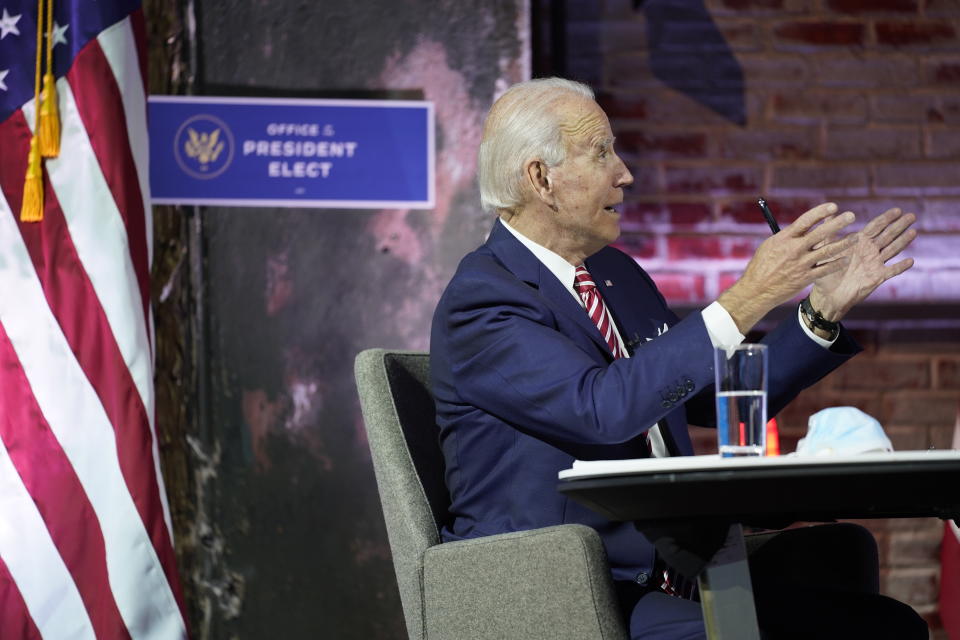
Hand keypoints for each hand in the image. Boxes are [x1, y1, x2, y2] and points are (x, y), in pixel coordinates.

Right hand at [718, 202, 856, 332]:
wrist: (756, 290)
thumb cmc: (761, 266)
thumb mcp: (770, 246)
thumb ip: (787, 237)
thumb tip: (802, 227)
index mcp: (784, 238)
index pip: (805, 221)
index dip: (820, 212)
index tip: (833, 207)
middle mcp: (794, 249)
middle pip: (820, 233)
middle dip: (837, 223)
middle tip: (851, 216)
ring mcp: (801, 264)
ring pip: (827, 251)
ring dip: (844, 243)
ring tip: (856, 237)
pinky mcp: (805, 278)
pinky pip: (826, 269)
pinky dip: (837, 264)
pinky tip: (846, 259)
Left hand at [809, 207, 916, 321]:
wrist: (828, 295)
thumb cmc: (825, 271)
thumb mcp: (825, 249)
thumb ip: (828, 232)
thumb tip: (827, 213)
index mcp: (859, 242)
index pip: (876, 226)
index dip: (886, 218)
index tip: (898, 209)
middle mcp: (870, 251)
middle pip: (888, 235)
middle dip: (899, 225)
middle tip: (912, 216)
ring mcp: (875, 263)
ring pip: (892, 249)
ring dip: (903, 241)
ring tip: (914, 232)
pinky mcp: (877, 277)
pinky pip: (891, 271)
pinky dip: (901, 266)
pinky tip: (910, 261)